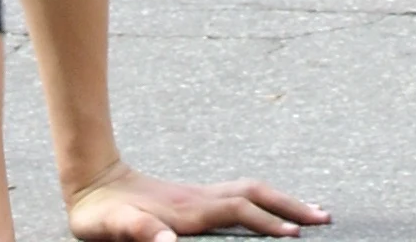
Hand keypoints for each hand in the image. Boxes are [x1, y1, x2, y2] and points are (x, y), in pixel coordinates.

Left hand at [67, 162, 328, 240]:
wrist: (92, 181)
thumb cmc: (101, 214)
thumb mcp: (112, 228)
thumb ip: (138, 232)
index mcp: (188, 210)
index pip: (239, 212)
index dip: (266, 223)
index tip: (295, 234)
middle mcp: (200, 198)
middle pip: (256, 194)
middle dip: (290, 204)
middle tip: (323, 216)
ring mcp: (200, 195)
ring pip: (251, 191)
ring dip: (282, 199)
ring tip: (310, 211)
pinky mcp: (195, 199)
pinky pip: (240, 196)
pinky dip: (264, 200)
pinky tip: (270, 211)